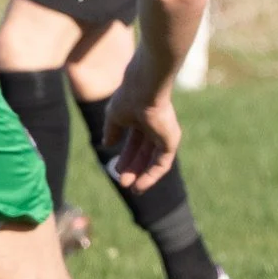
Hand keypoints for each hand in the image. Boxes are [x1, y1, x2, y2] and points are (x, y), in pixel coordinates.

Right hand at [100, 63, 181, 190]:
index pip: (135, 143)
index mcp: (142, 120)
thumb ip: (112, 131)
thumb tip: (106, 144)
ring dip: (142, 175)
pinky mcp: (171, 141)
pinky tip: (141, 185)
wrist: (143, 90)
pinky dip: (152, 175)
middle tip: (123, 182)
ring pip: (154, 160)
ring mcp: (164, 134)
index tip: (117, 170)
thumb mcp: (115, 117)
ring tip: (131, 188)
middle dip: (133, 168)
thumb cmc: (128, 98)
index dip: (126, 157)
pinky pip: (162, 163)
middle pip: (144, 153)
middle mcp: (155, 128)